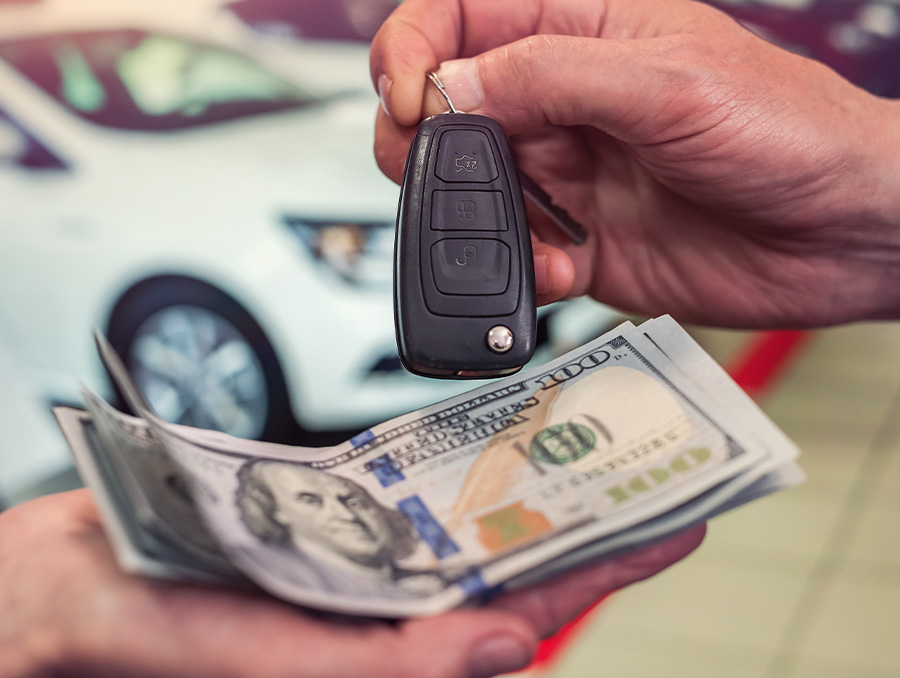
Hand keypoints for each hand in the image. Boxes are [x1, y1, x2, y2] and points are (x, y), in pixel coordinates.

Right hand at [0, 490, 703, 677]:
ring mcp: (354, 577)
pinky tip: (485, 452)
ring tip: (594, 447)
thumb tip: (502, 649)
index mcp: (376, 657)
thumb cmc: (113, 630)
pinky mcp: (319, 538)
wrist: (46, 594)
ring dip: (530, 492)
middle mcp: (379, 618)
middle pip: (510, 568)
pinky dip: (452, 477)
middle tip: (660, 465)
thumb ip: (362, 664)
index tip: (674, 519)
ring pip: (465, 534)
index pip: (519, 615)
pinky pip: (406, 506)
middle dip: (588, 519)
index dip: (600, 568)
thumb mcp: (234, 652)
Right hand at [371, 0, 899, 328]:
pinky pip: (517, 258)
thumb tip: (450, 85)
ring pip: (469, 191)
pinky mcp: (581, 243)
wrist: (843, 233)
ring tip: (520, 232)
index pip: (459, 16)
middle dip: (423, 145)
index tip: (409, 98)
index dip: (413, 49)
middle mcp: (563, 105)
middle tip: (443, 176)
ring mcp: (568, 177)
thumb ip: (551, 77)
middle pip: (444, 109)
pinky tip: (561, 271)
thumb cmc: (792, 131)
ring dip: (471, 220)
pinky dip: (521, 273)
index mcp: (581, 34)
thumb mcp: (670, 83)